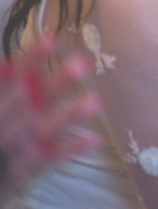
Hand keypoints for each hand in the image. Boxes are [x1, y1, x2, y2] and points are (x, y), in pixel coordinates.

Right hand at [0, 33, 100, 203]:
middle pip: (31, 98)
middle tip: (82, 64)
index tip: (54, 36)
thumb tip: (7, 64)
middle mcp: (7, 120)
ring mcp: (14, 146)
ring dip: (68, 115)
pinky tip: (95, 138)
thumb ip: (2, 86)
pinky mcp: (19, 172)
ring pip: (42, 129)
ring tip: (96, 102)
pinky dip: (70, 150)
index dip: (35, 56)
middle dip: (56, 82)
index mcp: (2, 100)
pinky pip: (47, 159)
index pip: (19, 74)